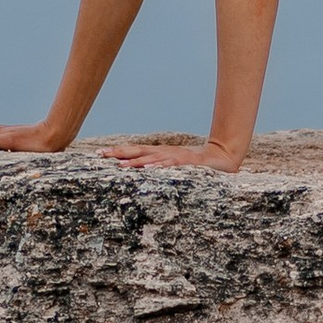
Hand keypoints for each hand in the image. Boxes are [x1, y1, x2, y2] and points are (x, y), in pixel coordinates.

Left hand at [98, 138, 245, 172]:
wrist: (222, 156)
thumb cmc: (196, 164)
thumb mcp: (174, 166)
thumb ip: (159, 168)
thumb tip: (140, 172)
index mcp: (160, 154)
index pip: (134, 151)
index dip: (117, 151)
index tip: (99, 153)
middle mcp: (164, 153)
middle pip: (138, 151)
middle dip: (119, 153)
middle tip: (101, 155)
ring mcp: (176, 157)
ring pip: (152, 158)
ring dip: (135, 162)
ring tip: (120, 166)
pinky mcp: (188, 162)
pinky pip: (171, 164)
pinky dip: (159, 166)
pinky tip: (148, 169)